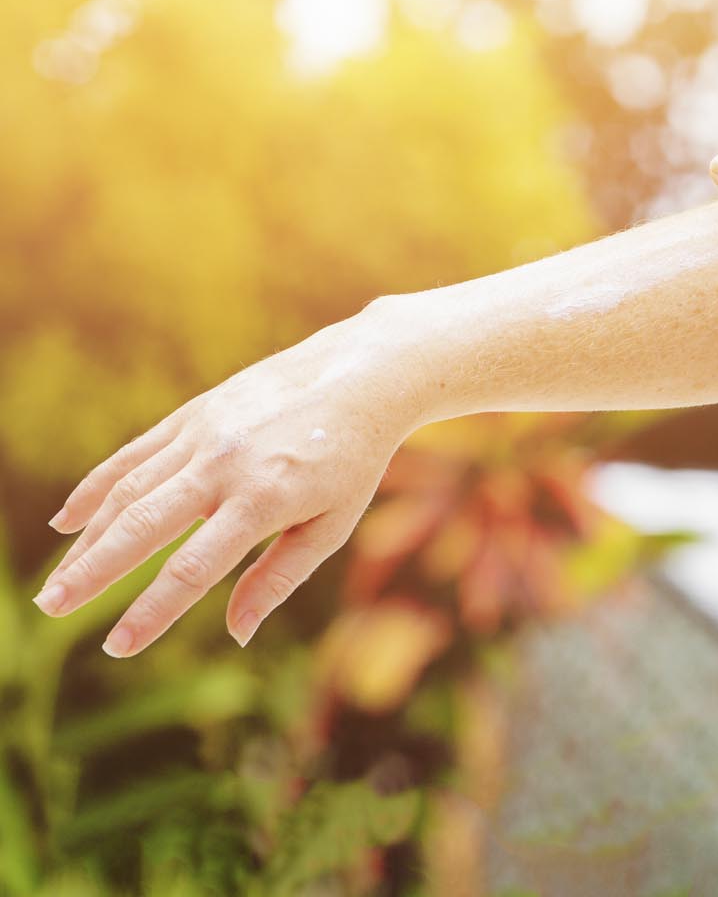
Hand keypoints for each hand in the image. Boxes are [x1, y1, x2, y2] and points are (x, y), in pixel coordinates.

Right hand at [37, 302, 427, 655]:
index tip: (118, 648)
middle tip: (51, 608)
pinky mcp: (194, 413)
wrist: (361, 375)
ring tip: (58, 584)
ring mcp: (204, 434)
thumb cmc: (352, 460)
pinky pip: (133, 454)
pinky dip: (97, 487)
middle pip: (142, 526)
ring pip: (129, 491)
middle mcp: (225, 464)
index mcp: (264, 500)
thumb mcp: (332, 525)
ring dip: (88, 539)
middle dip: (92, 572)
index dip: (152, 612)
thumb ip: (280, 578)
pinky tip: (67, 522)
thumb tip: (237, 634)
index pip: (193, 568)